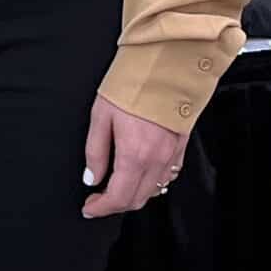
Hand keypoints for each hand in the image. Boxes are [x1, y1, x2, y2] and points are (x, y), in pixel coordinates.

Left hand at [81, 94, 184, 217]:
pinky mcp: (180, 146)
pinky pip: (167, 177)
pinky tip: (140, 173)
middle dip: (115, 205)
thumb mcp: (101, 114)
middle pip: (137, 200)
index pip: (118, 197)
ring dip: (133, 195)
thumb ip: (95, 151)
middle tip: (98, 198)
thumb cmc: (133, 83)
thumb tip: (91, 178)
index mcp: (134, 154)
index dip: (100, 208)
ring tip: (116, 186)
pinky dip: (151, 183)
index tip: (89, 207)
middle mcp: (156, 160)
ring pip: (153, 191)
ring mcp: (171, 155)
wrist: (167, 62)